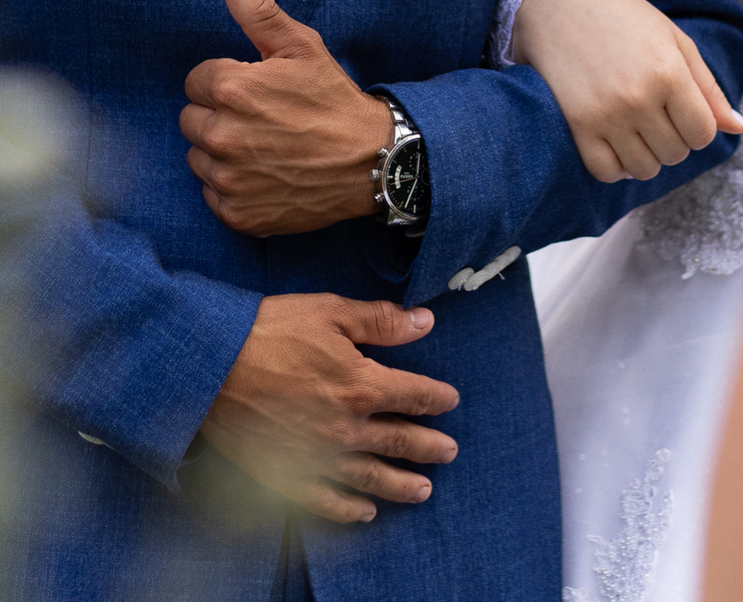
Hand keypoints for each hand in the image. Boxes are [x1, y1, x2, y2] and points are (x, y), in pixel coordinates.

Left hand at [180, 0, 392, 234]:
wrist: (370, 162)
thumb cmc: (334, 99)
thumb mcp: (303, 47)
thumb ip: (258, 12)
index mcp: (232, 88)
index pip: (196, 80)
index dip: (226, 82)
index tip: (256, 90)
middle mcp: (222, 135)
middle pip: (191, 119)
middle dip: (218, 115)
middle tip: (261, 118)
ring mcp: (228, 179)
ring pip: (199, 157)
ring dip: (221, 151)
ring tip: (264, 146)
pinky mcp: (236, 213)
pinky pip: (212, 193)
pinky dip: (232, 186)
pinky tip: (265, 174)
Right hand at [201, 293, 457, 522]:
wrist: (210, 366)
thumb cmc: (269, 332)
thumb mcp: (330, 312)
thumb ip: (380, 321)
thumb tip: (425, 322)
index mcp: (361, 385)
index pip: (413, 395)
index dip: (436, 397)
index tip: (450, 400)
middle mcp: (345, 427)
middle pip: (399, 441)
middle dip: (428, 447)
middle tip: (450, 452)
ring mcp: (317, 456)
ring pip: (371, 477)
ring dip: (401, 485)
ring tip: (424, 490)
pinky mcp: (287, 474)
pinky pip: (326, 499)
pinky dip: (348, 508)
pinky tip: (365, 512)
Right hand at [510, 0, 742, 182]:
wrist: (558, 1)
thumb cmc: (623, 16)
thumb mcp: (674, 40)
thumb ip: (708, 88)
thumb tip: (741, 128)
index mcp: (668, 71)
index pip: (703, 134)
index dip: (697, 125)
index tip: (681, 107)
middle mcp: (638, 97)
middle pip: (675, 153)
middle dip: (672, 137)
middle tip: (654, 108)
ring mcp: (605, 114)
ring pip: (644, 169)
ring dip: (646, 153)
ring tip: (635, 123)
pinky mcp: (576, 124)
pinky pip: (606, 171)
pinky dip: (616, 164)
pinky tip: (614, 138)